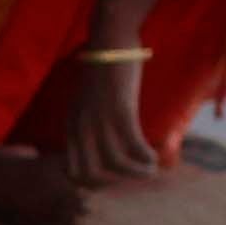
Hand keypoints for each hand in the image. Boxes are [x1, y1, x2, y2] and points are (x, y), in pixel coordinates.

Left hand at [51, 51, 156, 189]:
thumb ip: (90, 121)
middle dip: (114, 183)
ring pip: (114, 164)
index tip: (114, 179)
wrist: (110, 40)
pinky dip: (145, 157)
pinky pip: (132, 146)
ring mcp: (98, 120)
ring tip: (150, 170)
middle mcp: (81, 127)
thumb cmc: (104, 70)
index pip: (72, 172)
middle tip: (132, 176)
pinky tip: (154, 156)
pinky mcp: (120, 110)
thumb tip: (105, 140)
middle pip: (89, 175)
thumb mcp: (89, 100)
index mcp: (71, 127)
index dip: (94, 183)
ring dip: (136, 173)